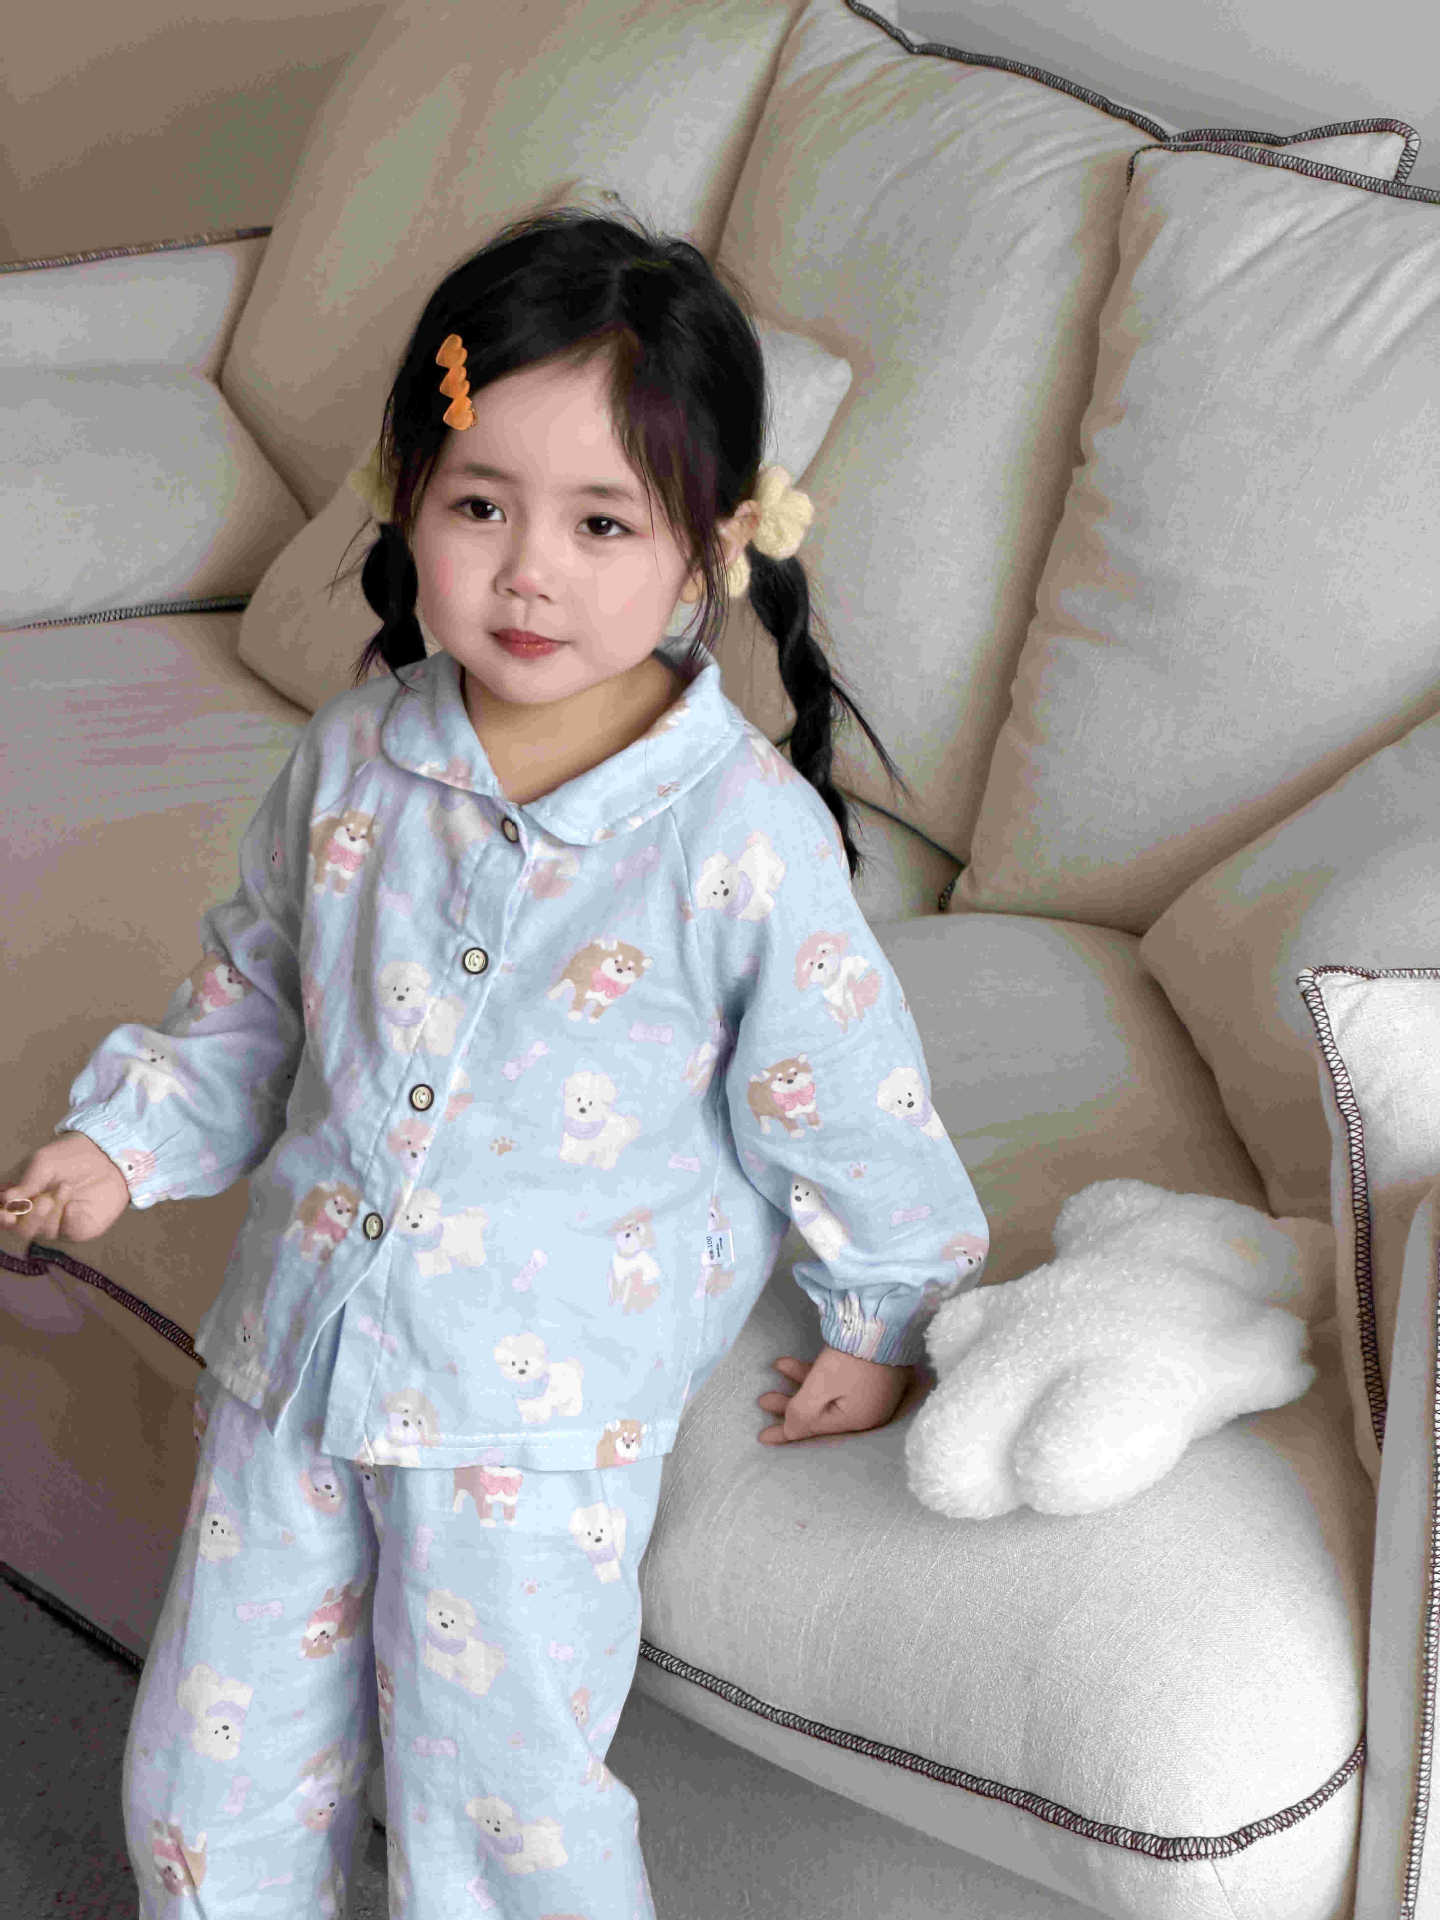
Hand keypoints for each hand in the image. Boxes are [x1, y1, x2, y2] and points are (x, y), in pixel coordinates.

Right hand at [0, 1133, 131, 1252]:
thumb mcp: (43, 1162)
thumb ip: (26, 1181)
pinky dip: (69, 1220)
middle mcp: (33, 1214)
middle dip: (31, 1217)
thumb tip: (7, 1201)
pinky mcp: (77, 1229)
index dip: (1, 1217)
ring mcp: (55, 1224)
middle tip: (44, 1201)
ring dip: (52, 1212)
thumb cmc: (69, 1156)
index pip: (3, 1214)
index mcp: (19, 1197)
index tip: (7, 1215)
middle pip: (21, 1230)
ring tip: (65, 1188)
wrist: (105, 1156)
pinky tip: (74, 1205)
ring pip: (43, 1232)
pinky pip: (68, 1233)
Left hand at [757, 1344, 913, 1444]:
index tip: (762, 1436)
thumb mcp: (821, 1387)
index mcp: (856, 1420)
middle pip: (819, 1413)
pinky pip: (836, 1380)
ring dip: (799, 1383)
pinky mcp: (870, 1372)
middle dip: (789, 1405)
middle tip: (763, 1399)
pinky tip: (794, 1361)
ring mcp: (869, 1391)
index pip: (814, 1430)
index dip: (786, 1432)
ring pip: (826, 1394)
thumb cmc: (852, 1360)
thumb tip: (790, 1432)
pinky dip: (815, 1373)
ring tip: (778, 1368)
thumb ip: (802, 1412)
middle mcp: (865, 1411)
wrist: (885, 1323)